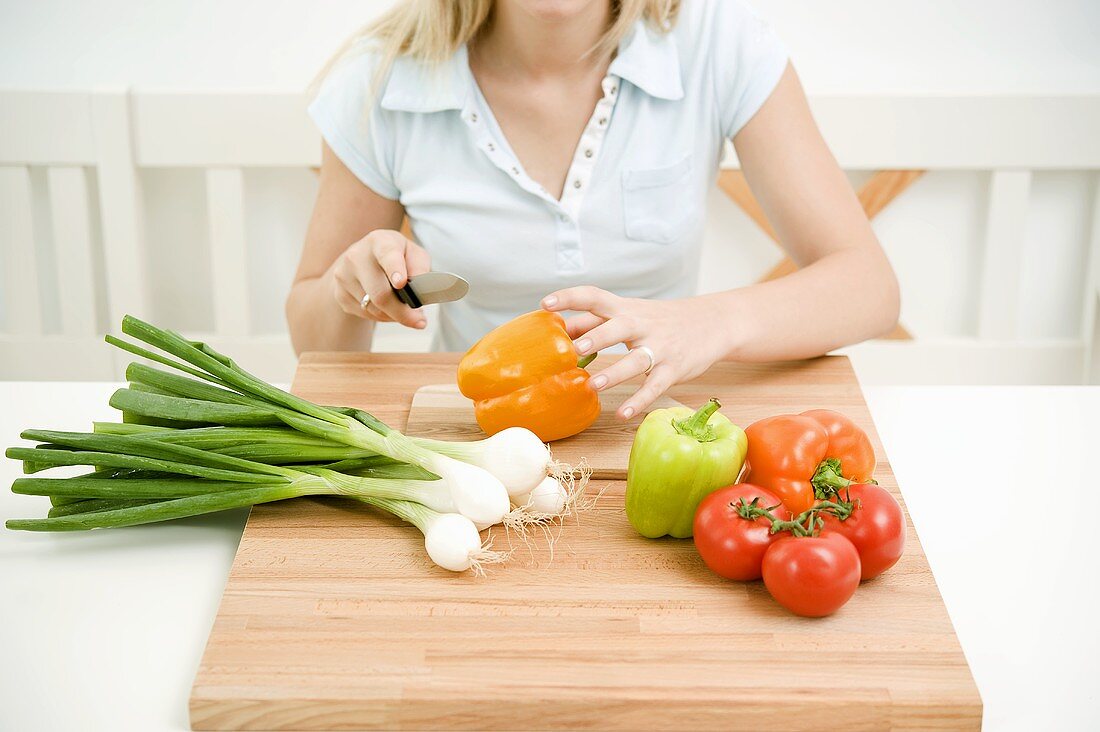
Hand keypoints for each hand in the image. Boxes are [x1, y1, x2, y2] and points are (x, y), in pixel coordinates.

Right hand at [330, 230, 430, 328]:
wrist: (361, 260)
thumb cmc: (395, 256)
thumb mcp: (412, 253)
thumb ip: (420, 267)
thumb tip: (421, 288)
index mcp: (380, 241)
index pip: (387, 255)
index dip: (394, 270)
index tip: (401, 283)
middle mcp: (357, 256)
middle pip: (380, 293)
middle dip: (402, 312)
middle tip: (420, 322)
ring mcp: (344, 276)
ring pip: (374, 308)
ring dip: (394, 315)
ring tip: (404, 310)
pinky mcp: (340, 294)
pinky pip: (366, 314)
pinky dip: (382, 317)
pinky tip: (387, 308)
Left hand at [542, 286, 728, 419]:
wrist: (712, 322)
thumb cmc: (659, 319)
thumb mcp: (629, 313)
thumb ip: (595, 320)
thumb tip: (558, 329)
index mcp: (625, 308)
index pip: (594, 296)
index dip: (569, 297)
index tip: (546, 304)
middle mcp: (642, 324)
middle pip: (617, 326)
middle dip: (596, 337)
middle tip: (575, 350)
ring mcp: (660, 347)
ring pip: (636, 359)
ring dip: (615, 372)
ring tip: (594, 385)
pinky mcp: (674, 369)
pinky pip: (655, 386)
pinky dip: (640, 400)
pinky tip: (623, 414)